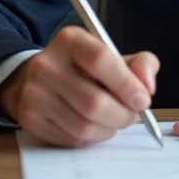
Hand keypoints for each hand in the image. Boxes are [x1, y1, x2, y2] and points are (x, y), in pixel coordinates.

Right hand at [0, 25, 158, 148]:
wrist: (39, 78)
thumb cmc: (84, 68)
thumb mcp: (113, 55)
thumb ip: (140, 64)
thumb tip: (147, 87)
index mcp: (70, 40)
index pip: (100, 60)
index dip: (126, 84)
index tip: (143, 99)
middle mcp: (47, 64)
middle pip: (94, 101)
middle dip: (122, 115)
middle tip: (132, 115)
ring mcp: (35, 94)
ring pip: (84, 126)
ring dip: (109, 129)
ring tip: (114, 119)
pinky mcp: (31, 119)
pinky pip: (72, 139)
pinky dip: (92, 137)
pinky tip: (94, 125)